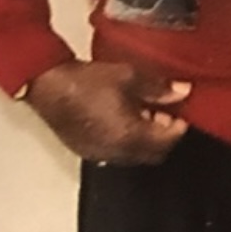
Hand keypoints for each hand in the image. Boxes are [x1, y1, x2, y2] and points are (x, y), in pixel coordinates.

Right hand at [26, 59, 190, 165]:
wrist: (48, 85)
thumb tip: (182, 92)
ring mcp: (99, 154)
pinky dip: (126, 140)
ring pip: (134, 155)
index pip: (166, 142)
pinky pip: (115, 153)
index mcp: (130, 137)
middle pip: (153, 154)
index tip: (182, 113)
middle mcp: (117, 153)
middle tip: (166, 113)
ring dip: (144, 139)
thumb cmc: (86, 81)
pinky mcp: (86, 150)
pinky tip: (122, 118)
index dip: (178, 128)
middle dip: (163, 136)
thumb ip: (158, 87)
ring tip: (144, 112)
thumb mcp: (128, 76)